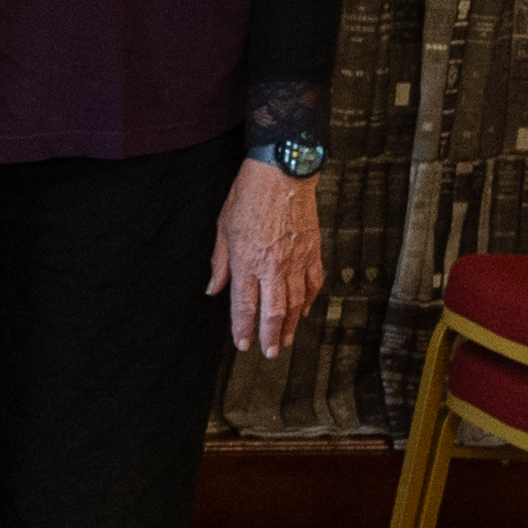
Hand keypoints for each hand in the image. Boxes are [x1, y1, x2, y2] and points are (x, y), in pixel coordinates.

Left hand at [211, 158, 325, 356]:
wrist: (283, 174)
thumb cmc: (248, 197)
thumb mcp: (222, 228)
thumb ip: (220, 263)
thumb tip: (213, 289)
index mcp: (247, 260)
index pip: (244, 304)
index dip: (243, 327)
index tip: (243, 344)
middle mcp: (273, 266)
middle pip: (274, 311)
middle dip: (271, 336)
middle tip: (268, 353)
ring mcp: (297, 260)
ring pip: (296, 303)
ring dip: (291, 325)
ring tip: (285, 341)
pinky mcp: (314, 252)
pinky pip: (313, 284)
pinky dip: (309, 301)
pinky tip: (304, 312)